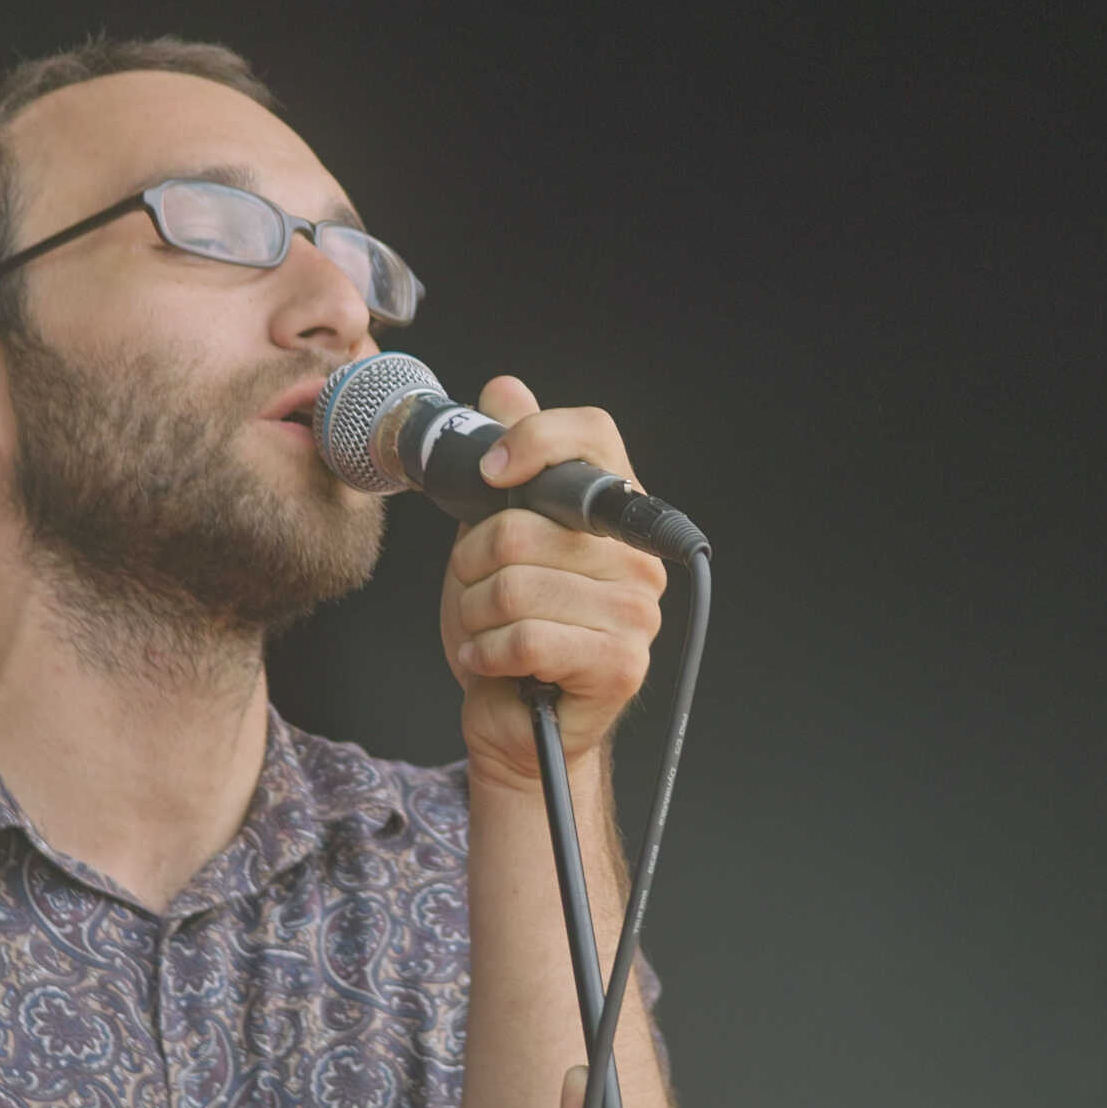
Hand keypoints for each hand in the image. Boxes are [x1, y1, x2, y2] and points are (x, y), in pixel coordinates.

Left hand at [439, 377, 668, 790]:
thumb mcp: (492, 536)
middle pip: (521, 526)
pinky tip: (492, 660)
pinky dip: (486, 652)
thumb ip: (506, 467)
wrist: (517, 720)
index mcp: (612, 514)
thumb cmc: (507, 627)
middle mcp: (635, 558)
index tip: (490, 473)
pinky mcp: (620, 664)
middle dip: (471, 566)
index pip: (593, 435)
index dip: (536, 439)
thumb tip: (505, 387)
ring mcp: (636, 612)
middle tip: (478, 592)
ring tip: (487, 631)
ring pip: (513, 586)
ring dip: (474, 615)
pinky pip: (525, 637)